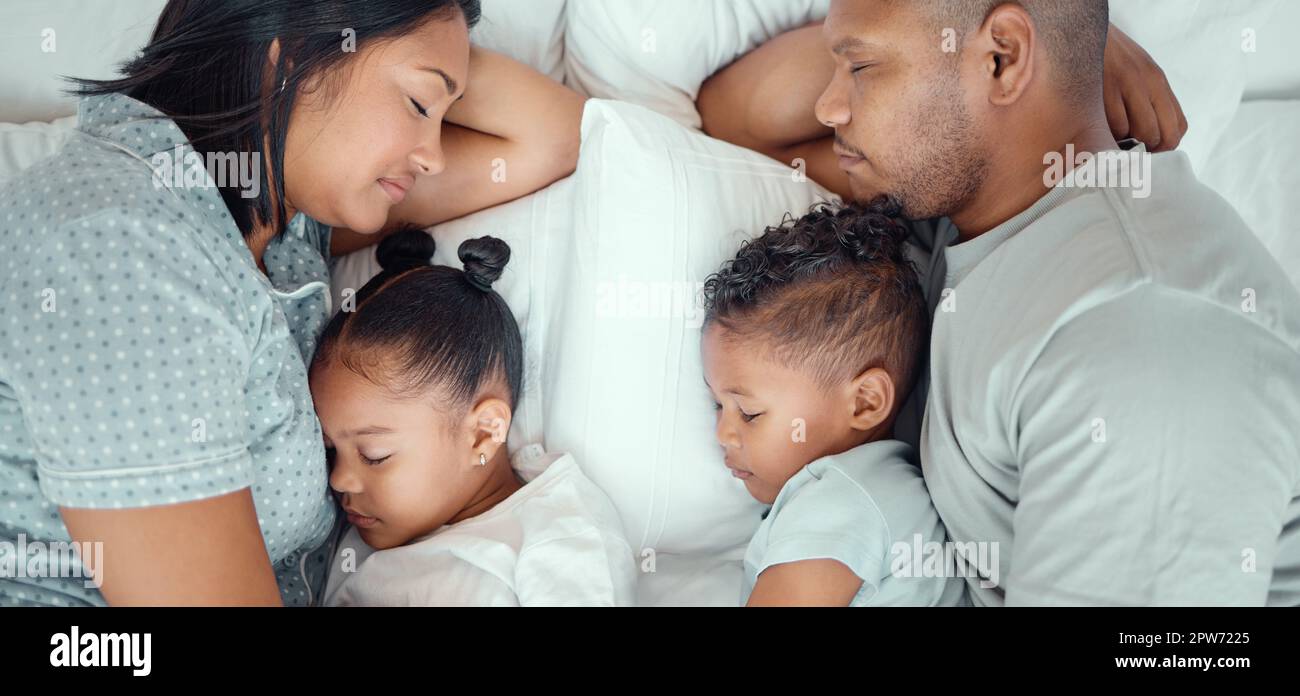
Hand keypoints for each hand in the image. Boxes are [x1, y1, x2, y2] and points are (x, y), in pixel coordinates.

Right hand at [1102, 24, 1187, 151]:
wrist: (1082, 35)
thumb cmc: (1109, 59)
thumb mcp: (1139, 72)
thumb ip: (1149, 100)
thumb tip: (1154, 138)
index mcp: (1158, 80)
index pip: (1178, 125)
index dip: (1166, 146)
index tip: (1151, 151)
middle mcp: (1147, 82)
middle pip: (1159, 133)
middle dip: (1146, 148)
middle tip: (1131, 149)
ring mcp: (1125, 85)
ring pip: (1138, 132)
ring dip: (1126, 141)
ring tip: (1114, 135)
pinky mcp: (1104, 90)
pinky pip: (1114, 125)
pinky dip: (1109, 132)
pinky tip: (1101, 125)